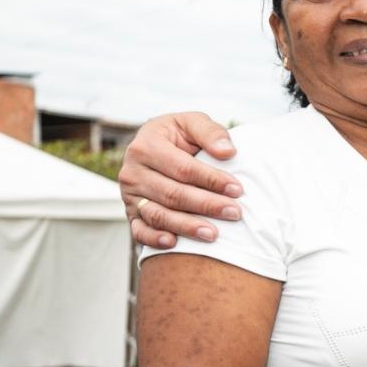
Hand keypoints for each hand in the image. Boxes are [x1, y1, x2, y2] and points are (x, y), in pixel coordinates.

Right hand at [120, 113, 240, 248]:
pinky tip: (174, 243)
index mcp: (146, 145)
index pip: (183, 168)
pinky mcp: (130, 213)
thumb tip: (228, 152)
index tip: (237, 189)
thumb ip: (210, 132)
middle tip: (235, 213)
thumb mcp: (192, 123)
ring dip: (186, 227)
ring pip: (158, 215)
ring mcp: (129, 195)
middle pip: (172, 194)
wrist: (154, 148)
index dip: (211, 179)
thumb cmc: (179, 136)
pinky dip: (154, 239)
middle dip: (206, 205)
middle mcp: (132, 172)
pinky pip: (139, 231)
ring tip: (213, 234)